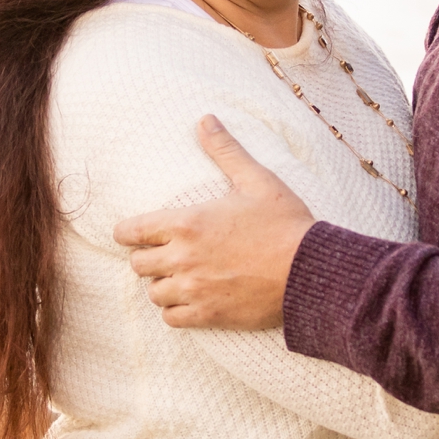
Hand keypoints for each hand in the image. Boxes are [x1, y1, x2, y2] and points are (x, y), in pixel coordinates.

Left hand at [114, 116, 318, 329]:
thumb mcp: (256, 179)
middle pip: (138, 264)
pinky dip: (176, 310)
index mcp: (187, 223)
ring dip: (163, 284)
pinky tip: (191, 300)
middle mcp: (183, 258)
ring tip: (180, 277)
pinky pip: (172, 318)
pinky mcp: (209, 315)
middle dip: (147, 257)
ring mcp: (194, 289)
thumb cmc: (285, 223)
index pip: (130, 231)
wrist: (311, 271)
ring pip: (154, 293)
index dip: (127, 232)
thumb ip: (225, 151)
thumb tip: (205, 119)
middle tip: (165, 253)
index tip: (131, 233)